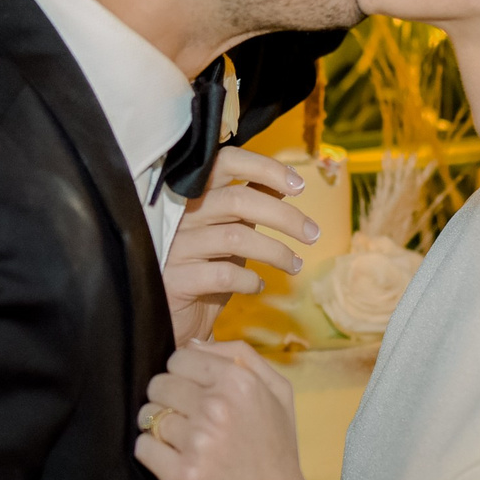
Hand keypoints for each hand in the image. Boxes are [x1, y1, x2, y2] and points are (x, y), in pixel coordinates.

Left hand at [138, 339, 400, 479]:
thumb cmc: (276, 452)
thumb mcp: (279, 394)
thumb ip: (242, 357)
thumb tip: (194, 343)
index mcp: (240, 383)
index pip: (179, 358)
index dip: (182, 376)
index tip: (192, 394)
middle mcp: (217, 408)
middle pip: (158, 384)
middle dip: (167, 400)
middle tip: (186, 421)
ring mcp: (197, 443)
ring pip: (147, 415)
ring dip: (159, 428)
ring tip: (182, 443)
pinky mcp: (180, 476)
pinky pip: (142, 447)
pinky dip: (152, 453)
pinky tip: (173, 461)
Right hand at [164, 147, 320, 345]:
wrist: (167, 317)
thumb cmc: (200, 269)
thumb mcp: (227, 232)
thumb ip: (248, 206)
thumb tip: (284, 183)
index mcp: (192, 196)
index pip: (225, 162)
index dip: (264, 168)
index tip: (298, 185)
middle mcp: (180, 216)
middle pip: (237, 200)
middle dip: (284, 217)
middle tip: (312, 233)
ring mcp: (175, 248)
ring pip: (235, 237)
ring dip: (276, 252)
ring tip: (295, 264)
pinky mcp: (176, 280)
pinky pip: (224, 274)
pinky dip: (249, 280)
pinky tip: (257, 285)